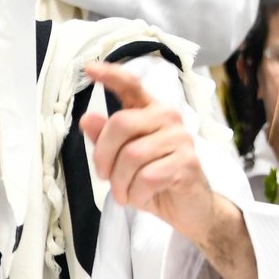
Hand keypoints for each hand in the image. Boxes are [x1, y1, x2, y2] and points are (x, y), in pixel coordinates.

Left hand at [80, 61, 258, 278]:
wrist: (191, 210)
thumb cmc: (156, 182)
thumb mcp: (123, 162)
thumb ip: (106, 139)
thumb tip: (87, 118)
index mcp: (150, 112)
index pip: (131, 86)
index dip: (110, 75)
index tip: (89, 68)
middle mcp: (168, 119)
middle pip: (120, 124)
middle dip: (103, 156)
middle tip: (105, 176)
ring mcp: (181, 139)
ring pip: (131, 155)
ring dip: (120, 182)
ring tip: (125, 193)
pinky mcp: (188, 163)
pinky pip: (148, 176)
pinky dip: (136, 193)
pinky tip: (141, 197)